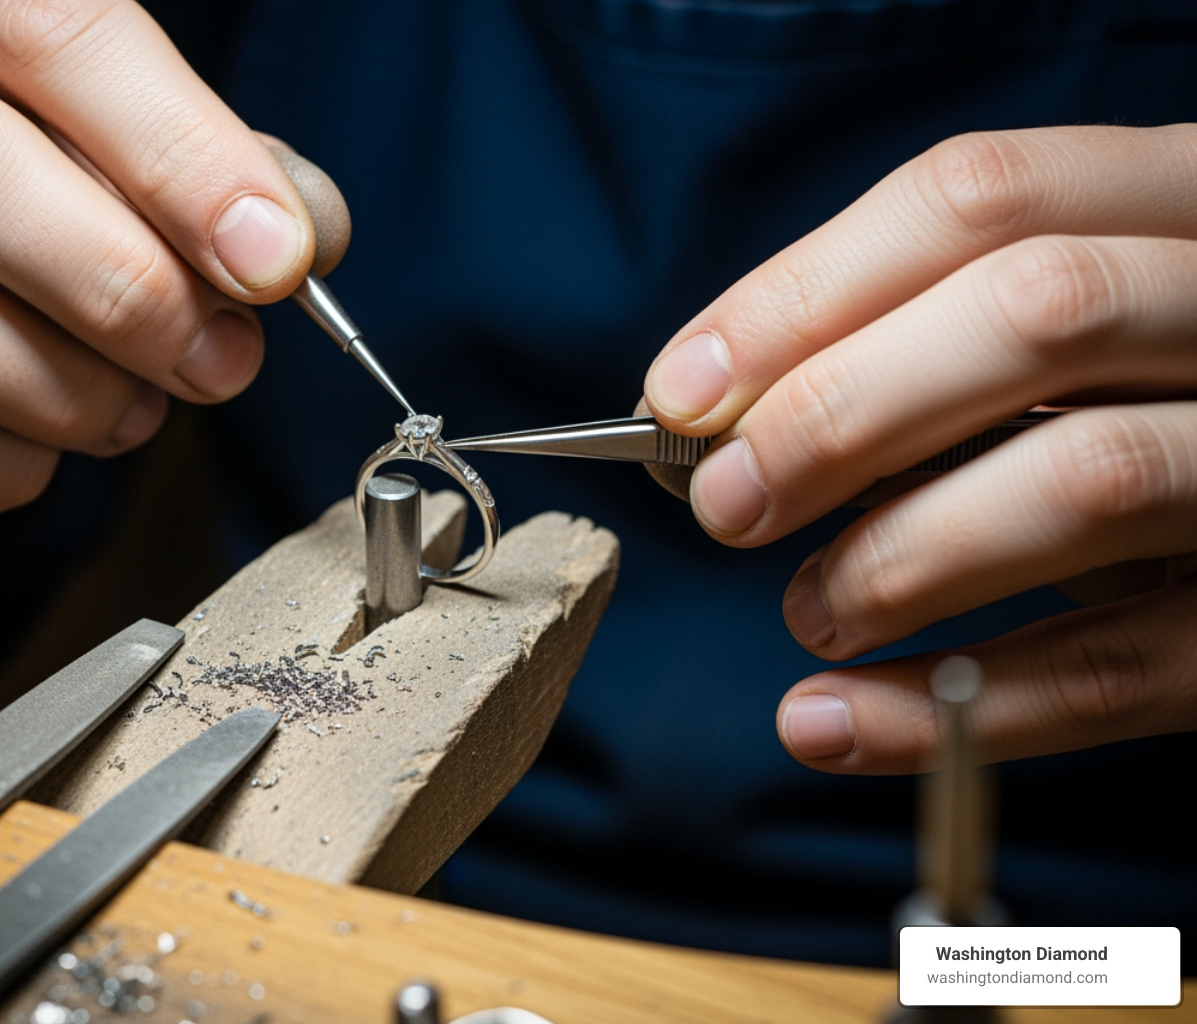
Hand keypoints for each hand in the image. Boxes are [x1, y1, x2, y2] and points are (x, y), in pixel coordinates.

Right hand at [0, 0, 319, 509]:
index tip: (273, 262)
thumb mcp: (130, 128)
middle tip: (218, 360)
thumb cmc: (33, 161)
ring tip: (136, 406)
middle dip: (121, 292)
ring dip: (61, 390)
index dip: (180, 161)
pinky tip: (43, 439)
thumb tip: (297, 247)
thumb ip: (222, 170)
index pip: (54, 38)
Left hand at [642, 124, 1196, 773]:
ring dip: (900, 556)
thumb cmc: (1148, 400)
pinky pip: (1121, 668)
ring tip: (808, 610)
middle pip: (1035, 311)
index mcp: (1183, 203)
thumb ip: (927, 341)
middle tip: (724, 504)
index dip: (804, 295)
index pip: (978, 198)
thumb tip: (715, 411)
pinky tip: (832, 721)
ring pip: (1088, 480)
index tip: (680, 391)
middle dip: (839, 411)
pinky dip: (952, 707)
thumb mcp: (1071, 333)